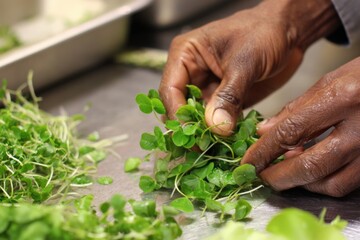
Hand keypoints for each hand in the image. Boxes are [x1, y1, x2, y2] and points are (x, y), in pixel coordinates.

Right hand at [159, 0, 338, 135]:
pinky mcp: (223, 99)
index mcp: (186, 55)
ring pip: (197, 116)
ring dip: (205, 132)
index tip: (192, 135)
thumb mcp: (244, 63)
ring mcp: (207, 87)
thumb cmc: (263, 32)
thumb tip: (217, 127)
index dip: (177, 114)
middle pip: (180, 106)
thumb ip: (229, 96)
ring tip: (215, 150)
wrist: (288, 31)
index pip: (170, 90)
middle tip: (202, 147)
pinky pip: (216, 119)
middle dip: (190, 127)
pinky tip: (228, 143)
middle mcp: (192, 73)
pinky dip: (221, 132)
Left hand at [242, 57, 359, 196]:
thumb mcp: (331, 81)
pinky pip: (347, 184)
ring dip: (301, 183)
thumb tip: (264, 132)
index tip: (248, 162)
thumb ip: (296, 108)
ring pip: (330, 182)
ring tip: (285, 172)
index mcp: (343, 97)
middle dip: (279, 177)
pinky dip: (323, 184)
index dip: (265, 151)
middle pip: (311, 165)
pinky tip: (312, 173)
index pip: (292, 130)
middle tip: (262, 177)